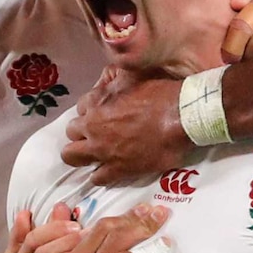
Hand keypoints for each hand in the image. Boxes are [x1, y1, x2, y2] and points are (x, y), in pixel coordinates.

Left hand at [61, 67, 191, 185]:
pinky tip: (108, 170)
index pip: (79, 108)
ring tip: (95, 155)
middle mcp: (92, 127)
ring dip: (82, 155)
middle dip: (80, 133)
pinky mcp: (117, 169)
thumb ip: (113, 78)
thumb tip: (106, 78)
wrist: (181, 117)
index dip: (90, 111)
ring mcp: (102, 150)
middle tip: (95, 134)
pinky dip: (100, 174)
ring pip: (73, 157)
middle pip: (71, 133)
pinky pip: (97, 178)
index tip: (100, 114)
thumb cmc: (159, 92)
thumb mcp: (131, 75)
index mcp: (95, 103)